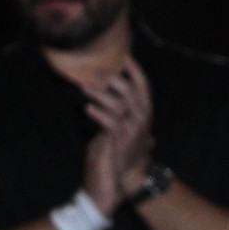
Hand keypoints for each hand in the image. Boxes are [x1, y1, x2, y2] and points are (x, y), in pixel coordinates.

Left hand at [80, 56, 153, 211]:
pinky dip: (99, 114)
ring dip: (101, 94)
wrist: (127, 174)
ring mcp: (134, 128)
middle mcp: (142, 116)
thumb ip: (118, 102)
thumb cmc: (122, 143)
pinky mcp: (123, 140)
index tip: (123, 55)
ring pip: (119, 104)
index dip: (134, 69)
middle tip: (94, 69)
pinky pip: (112, 123)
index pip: (143, 85)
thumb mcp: (123, 120)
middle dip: (113, 78)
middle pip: (130, 91)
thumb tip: (104, 81)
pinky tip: (87, 108)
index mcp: (144, 109)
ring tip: (84, 87)